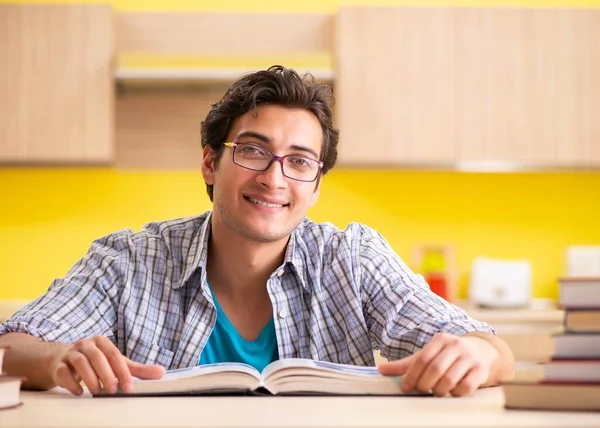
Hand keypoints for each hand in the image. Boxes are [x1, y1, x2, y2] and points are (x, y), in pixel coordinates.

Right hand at [49, 335, 164, 395]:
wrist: (60, 360)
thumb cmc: (94, 362)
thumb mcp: (115, 363)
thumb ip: (137, 369)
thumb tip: (161, 372)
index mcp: (102, 342)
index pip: (115, 356)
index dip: (123, 372)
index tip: (128, 388)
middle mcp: (86, 344)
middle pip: (97, 357)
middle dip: (107, 374)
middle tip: (113, 391)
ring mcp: (70, 353)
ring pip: (80, 362)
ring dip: (90, 378)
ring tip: (97, 391)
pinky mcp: (57, 365)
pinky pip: (63, 372)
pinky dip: (71, 383)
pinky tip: (79, 392)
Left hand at [378, 333, 497, 396]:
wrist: (483, 352)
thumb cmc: (449, 356)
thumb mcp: (429, 355)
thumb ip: (407, 364)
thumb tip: (381, 370)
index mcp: (440, 339)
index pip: (422, 359)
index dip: (412, 375)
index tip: (406, 387)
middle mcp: (456, 345)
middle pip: (435, 369)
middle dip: (424, 384)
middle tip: (421, 390)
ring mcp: (470, 357)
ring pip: (450, 380)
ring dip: (439, 391)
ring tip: (436, 392)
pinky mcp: (481, 370)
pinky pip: (466, 387)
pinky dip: (456, 393)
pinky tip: (452, 392)